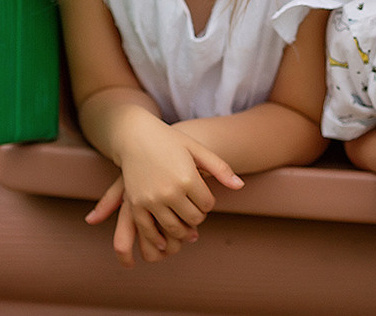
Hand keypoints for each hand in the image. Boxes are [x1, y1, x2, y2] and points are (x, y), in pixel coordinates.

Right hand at [87, 126, 243, 267]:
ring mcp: (151, 200)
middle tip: (194, 210)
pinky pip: (149, 230)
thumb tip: (240, 186)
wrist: (135, 137)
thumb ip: (220, 168)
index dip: (208, 202)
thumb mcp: (197, 149)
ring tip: (185, 226)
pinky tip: (165, 240)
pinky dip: (158, 239)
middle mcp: (170, 191)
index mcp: (188, 178)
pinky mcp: (136, 205)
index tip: (202, 196)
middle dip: (197, 216)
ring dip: (182, 230)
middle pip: (193, 219)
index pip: (208, 204)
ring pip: (174, 229)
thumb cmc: (169, 141)